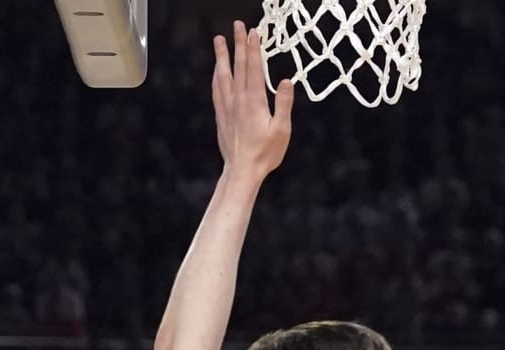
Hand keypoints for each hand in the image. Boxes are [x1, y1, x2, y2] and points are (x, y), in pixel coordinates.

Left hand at [213, 22, 293, 177]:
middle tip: (238, 26)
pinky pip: (217, 88)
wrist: (242, 169)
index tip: (253, 32)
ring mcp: (227, 105)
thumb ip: (284, 104)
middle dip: (238, 44)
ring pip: (223, 74)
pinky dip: (216, 75)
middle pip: (238, 66)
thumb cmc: (266, 152)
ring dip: (222, 55)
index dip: (254, 48)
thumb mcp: (282, 130)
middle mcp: (238, 99)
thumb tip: (288, 81)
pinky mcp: (221, 114)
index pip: (254, 68)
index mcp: (255, 100)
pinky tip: (216, 70)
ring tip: (219, 40)